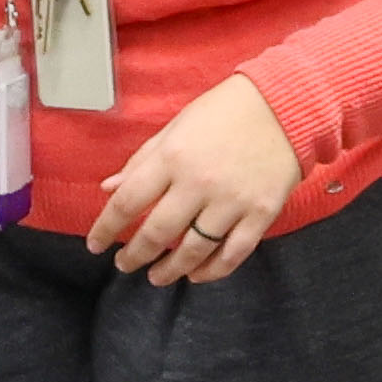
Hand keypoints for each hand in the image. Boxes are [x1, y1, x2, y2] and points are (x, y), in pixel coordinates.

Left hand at [85, 78, 302, 284]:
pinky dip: (212, 271)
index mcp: (173, 157)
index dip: (106, 228)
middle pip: (157, 233)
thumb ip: (142, 160)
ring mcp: (232, 201)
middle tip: (124, 264)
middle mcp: (199, 183)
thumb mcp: (176, 127)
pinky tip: (196, 275)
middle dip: (134, 255)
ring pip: (193, 251)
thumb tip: (109, 188)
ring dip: (169, 270)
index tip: (95, 244)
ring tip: (156, 277)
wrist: (286, 104)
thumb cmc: (225, 111)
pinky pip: (232, 253)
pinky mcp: (260, 214)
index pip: (128, 201)